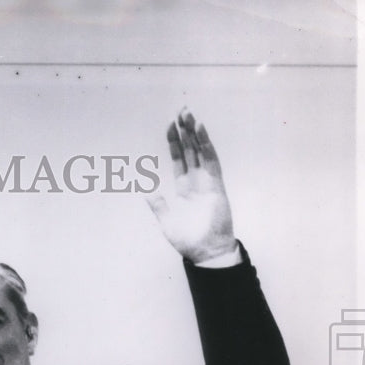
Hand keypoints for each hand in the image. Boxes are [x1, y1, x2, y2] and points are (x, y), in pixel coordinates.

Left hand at [147, 109, 236, 262]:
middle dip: (185, 131)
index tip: (170, 126)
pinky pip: (211, 161)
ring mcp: (208, 182)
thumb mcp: (166, 222)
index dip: (174, 143)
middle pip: (191, 150)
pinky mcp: (216, 186)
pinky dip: (206, 145)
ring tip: (189, 114)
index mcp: (184, 189)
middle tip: (181, 110)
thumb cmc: (189, 241)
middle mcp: (197, 182)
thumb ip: (158, 205)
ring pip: (201, 151)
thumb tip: (147, 192)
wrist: (206, 253)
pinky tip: (200, 131)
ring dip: (195, 133)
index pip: (179, 160)